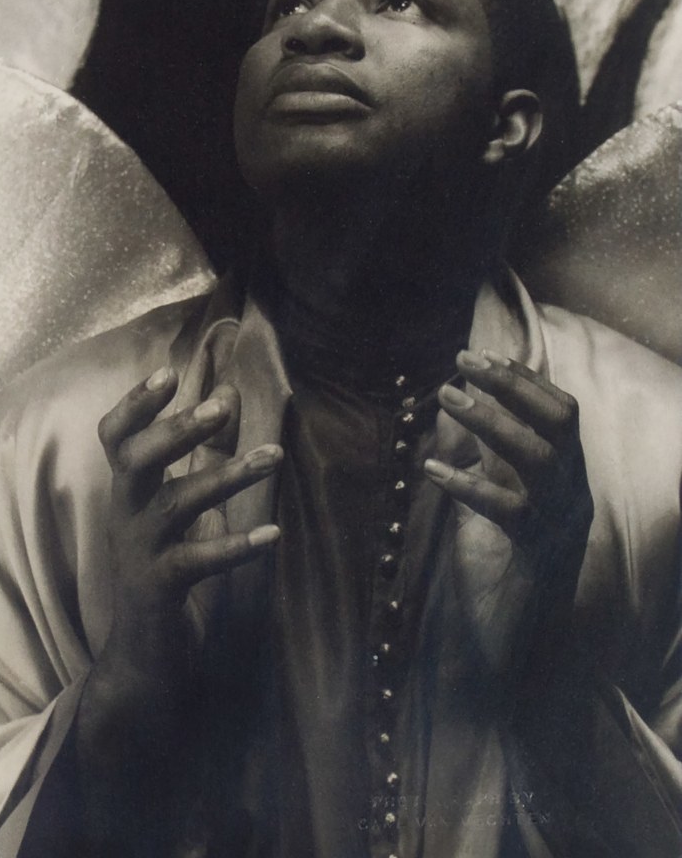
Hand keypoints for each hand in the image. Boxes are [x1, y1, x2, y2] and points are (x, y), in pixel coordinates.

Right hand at [84, 365, 282, 733]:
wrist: (144, 651)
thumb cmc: (166, 562)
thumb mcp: (179, 502)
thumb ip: (202, 450)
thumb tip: (228, 392)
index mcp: (128, 490)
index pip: (116, 437)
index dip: (136, 404)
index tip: (169, 372)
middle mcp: (125, 515)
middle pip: (136, 461)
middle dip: (177, 430)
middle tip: (222, 408)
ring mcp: (139, 552)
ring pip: (177, 505)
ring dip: (227, 476)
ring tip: (275, 455)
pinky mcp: (160, 587)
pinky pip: (199, 561)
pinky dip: (237, 546)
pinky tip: (273, 533)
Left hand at [424, 348, 592, 688]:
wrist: (517, 647)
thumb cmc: (503, 567)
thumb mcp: (501, 497)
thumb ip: (494, 458)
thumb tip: (469, 407)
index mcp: (567, 476)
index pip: (562, 411)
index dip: (524, 379)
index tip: (480, 356)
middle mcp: (573, 493)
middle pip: (559, 421)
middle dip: (511, 385)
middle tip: (459, 363)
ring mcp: (560, 522)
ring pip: (541, 456)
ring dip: (492, 420)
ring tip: (444, 397)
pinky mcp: (535, 552)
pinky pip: (508, 509)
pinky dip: (467, 483)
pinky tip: (430, 466)